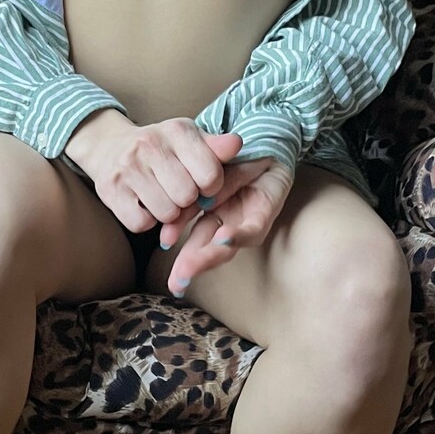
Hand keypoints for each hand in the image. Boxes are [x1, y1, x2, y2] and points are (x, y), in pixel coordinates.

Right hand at [67, 112, 244, 232]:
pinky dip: (146, 221)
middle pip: (187, 197)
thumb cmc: (160, 147)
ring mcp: (127, 169)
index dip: (211, 186)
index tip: (202, 182)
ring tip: (161, 195)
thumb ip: (215, 147)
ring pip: (166, 213)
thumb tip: (236, 144)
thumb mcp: (189, 140)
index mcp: (177, 131)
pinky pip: (142, 224)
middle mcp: (150, 146)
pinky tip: (144, 203)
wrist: (108, 146)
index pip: (210, 174)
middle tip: (178, 190)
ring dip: (168, 212)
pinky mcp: (110, 191)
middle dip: (187, 200)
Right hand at [161, 154, 295, 293]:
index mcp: (211, 217)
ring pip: (225, 248)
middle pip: (205, 249)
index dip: (176, 237)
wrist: (272, 150)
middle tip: (174, 283)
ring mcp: (244, 226)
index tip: (163, 244)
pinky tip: (222, 237)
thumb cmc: (240, 163)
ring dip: (207, 258)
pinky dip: (236, 236)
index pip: (189, 232)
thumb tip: (178, 205)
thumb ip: (195, 191)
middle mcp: (226, 225)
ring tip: (188, 269)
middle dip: (189, 267)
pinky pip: (249, 231)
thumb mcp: (210, 174)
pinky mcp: (263, 218)